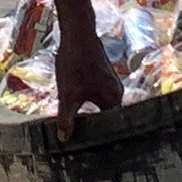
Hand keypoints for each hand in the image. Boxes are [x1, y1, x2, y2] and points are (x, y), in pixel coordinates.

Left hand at [52, 21, 123, 138]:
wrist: (77, 32)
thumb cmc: (75, 63)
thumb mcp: (67, 95)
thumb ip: (66, 118)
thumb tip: (64, 139)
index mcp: (113, 99)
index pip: (112, 127)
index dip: (101, 138)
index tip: (92, 148)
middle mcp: (117, 91)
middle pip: (108, 117)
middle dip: (95, 127)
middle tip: (83, 140)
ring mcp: (111, 82)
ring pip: (102, 105)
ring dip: (91, 113)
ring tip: (78, 125)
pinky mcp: (103, 75)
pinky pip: (99, 94)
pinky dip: (89, 102)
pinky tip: (77, 105)